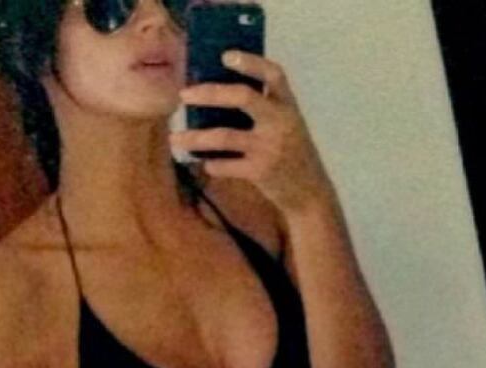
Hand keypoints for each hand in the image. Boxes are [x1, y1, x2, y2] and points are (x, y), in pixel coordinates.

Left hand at [170, 50, 335, 214]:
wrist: (310, 194)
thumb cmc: (292, 155)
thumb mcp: (287, 127)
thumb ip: (264, 110)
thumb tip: (217, 97)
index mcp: (288, 107)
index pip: (274, 75)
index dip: (251, 62)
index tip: (226, 56)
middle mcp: (281, 123)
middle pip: (242, 97)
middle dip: (209, 93)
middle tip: (184, 95)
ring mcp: (270, 148)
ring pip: (224, 136)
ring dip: (196, 138)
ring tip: (175, 139)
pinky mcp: (261, 172)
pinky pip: (227, 165)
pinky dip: (212, 164)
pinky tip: (205, 163)